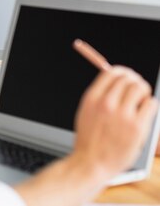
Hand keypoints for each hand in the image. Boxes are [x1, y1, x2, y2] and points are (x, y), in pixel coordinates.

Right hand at [72, 66, 157, 180]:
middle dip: (136, 81)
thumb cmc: (89, 141)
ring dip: (144, 91)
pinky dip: (150, 105)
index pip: (112, 73)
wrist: (91, 163)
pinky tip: (145, 113)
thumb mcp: (85, 112)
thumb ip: (98, 97)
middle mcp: (107, 103)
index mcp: (92, 99)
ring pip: (140, 88)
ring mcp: (122, 115)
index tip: (128, 77)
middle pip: (128, 79)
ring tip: (142, 100)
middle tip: (139, 89)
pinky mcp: (137, 127)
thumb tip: (113, 82)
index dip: (123, 72)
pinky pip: (151, 104)